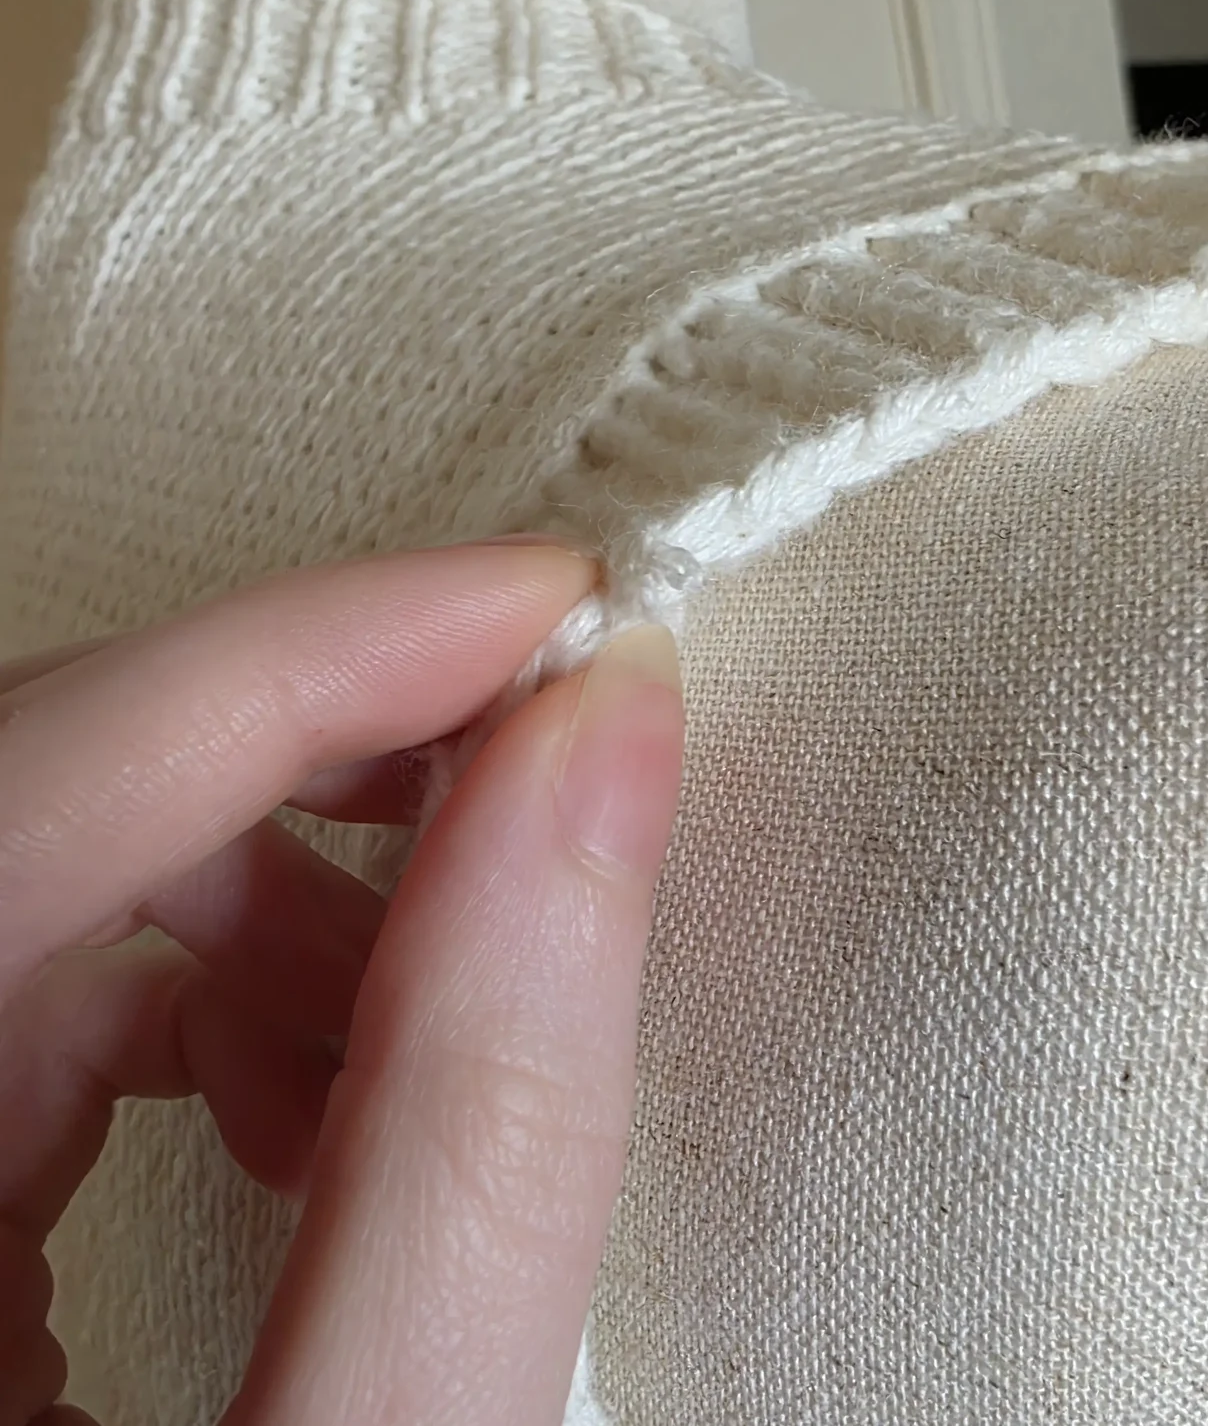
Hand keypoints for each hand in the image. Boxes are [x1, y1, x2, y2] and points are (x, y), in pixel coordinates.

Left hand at [0, 543, 684, 1425]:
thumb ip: (474, 1143)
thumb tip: (599, 776)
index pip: (21, 792)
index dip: (296, 667)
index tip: (536, 616)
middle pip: (37, 794)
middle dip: (304, 753)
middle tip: (533, 752)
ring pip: (46, 880)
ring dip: (266, 904)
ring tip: (430, 1008)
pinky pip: (37, 995)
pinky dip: (206, 1006)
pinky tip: (310, 1105)